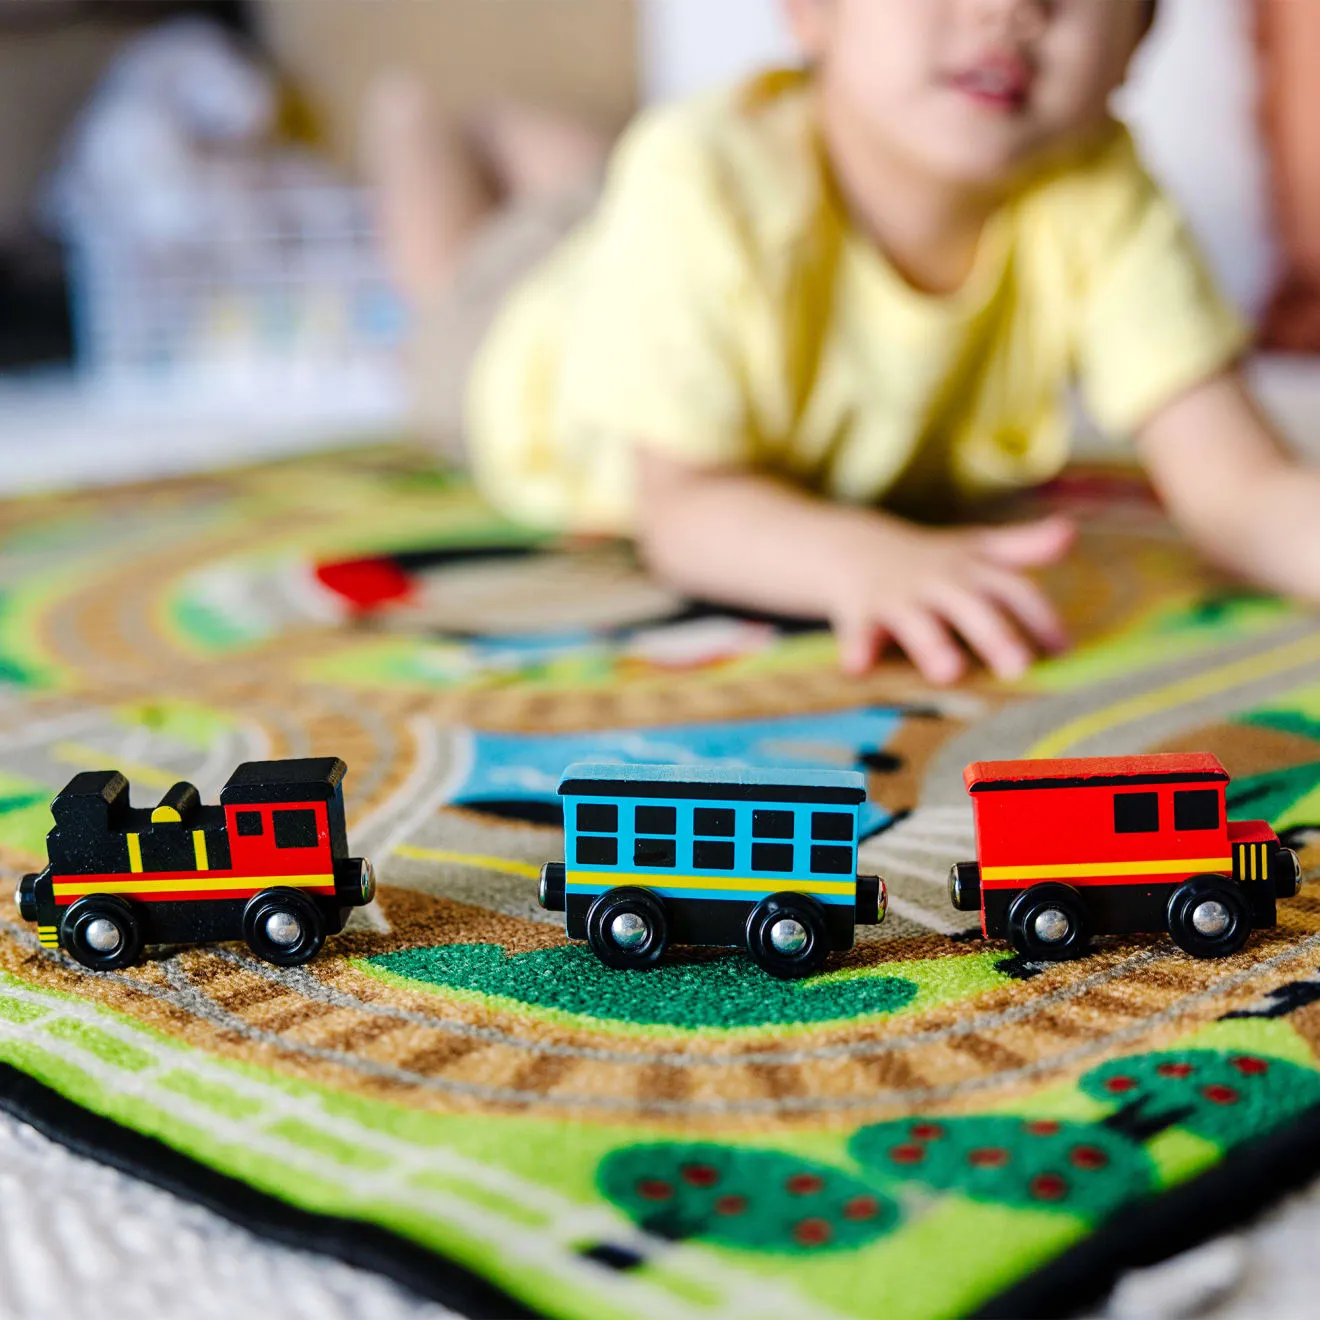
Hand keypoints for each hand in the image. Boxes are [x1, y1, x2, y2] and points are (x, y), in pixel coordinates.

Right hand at [823, 512, 1074, 682]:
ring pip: (918, 621)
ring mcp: (900, 596)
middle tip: (1018, 667)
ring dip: (932, 644)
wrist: (852, 546)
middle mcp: (939, 582)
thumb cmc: (928, 561)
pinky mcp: (861, 611)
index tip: (1062, 651)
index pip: (1014, 591)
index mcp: (972, 571)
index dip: (1040, 619)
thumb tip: (1069, 531)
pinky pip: (859, 631)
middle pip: (972, 607)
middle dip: (994, 635)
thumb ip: (1023, 546)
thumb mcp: (975, 549)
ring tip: (949, 673)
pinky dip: (858, 647)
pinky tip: (858, 667)